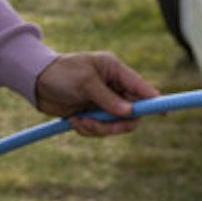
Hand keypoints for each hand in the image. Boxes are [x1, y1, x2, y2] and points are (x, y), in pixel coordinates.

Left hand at [35, 52, 158, 136]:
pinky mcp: (93, 114)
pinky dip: (88, 130)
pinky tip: (73, 121)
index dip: (154, 101)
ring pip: (116, 125)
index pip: (141, 87)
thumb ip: (107, 98)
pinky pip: (100, 130)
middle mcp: (113, 86)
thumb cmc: (60, 72)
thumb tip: (130, 112)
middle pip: (132, 113)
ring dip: (98, 128)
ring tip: (79, 121)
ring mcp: (104, 101)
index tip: (165, 113)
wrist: (36, 81)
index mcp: (114, 70)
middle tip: (97, 124)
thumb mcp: (84, 82)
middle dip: (116, 124)